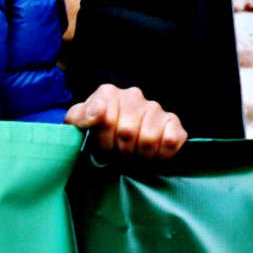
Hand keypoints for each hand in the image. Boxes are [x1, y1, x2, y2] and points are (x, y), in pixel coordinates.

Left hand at [65, 84, 186, 159]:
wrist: (117, 138)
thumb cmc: (96, 132)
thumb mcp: (78, 124)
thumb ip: (79, 116)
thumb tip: (99, 110)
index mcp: (109, 94)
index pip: (106, 120)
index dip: (103, 142)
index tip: (100, 150)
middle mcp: (134, 96)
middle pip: (127, 132)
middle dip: (119, 153)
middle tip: (117, 158)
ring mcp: (156, 108)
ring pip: (149, 139)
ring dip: (139, 157)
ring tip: (133, 158)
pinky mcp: (173, 122)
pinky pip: (171, 141)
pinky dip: (161, 155)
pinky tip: (152, 156)